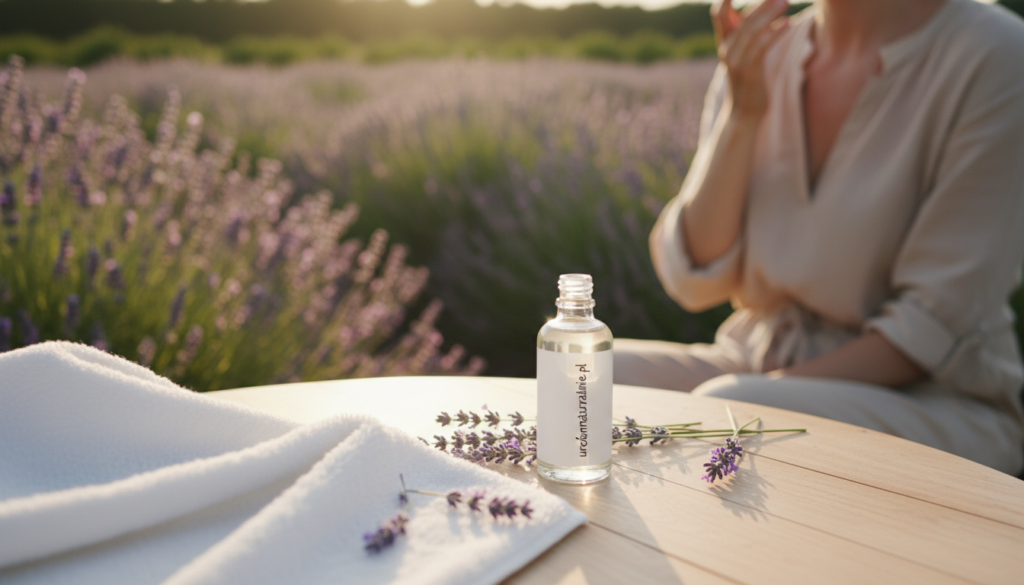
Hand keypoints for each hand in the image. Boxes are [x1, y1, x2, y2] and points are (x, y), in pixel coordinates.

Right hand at [712, 0, 790, 118]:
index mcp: (724, 41)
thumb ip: (749, 32)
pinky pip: (761, 47)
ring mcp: (736, 61)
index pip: (719, 13)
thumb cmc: (749, 78)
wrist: (744, 111)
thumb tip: (767, 8)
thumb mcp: (744, 54)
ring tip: (786, 2)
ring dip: (770, 15)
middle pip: (743, 19)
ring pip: (752, 31)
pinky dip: (775, 33)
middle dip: (762, 4)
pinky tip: (787, 24)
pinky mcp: (749, 72)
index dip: (725, 0)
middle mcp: (726, 49)